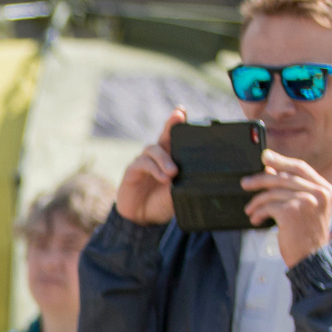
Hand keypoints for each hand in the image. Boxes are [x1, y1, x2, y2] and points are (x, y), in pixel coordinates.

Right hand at [115, 110, 184, 224]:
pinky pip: (143, 163)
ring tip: (173, 173)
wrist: (142, 220)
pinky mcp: (133, 170)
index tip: (182, 111)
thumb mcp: (178, 194)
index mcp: (172, 158)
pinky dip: (154, 169)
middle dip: (171, 123)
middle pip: (165, 135)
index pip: (177, 138)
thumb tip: (198, 177)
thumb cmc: (162, 204)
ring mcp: (144, 161)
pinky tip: (163, 177)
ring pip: (154, 149)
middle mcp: (158, 156)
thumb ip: (185, 183)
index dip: (178, 123)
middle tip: (179, 115)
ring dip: (164, 159)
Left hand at [245, 152, 331, 267]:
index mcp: (325, 189)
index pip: (300, 167)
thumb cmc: (306, 235)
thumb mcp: (306, 209)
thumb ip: (293, 190)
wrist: (311, 259)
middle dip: (261, 179)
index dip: (281, 161)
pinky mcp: (292, 211)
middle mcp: (319, 192)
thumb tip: (269, 171)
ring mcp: (306, 200)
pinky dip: (258, 212)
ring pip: (273, 192)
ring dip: (257, 201)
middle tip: (245, 183)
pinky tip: (256, 219)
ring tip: (250, 210)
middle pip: (284, 176)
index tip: (265, 157)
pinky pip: (268, 205)